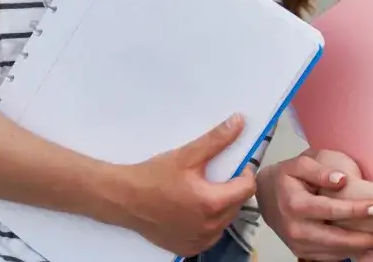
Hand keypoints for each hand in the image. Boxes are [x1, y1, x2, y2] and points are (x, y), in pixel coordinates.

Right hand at [114, 114, 258, 256]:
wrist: (124, 199)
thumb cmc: (153, 177)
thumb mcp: (187, 155)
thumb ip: (217, 140)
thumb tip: (238, 123)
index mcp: (212, 204)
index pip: (248, 188)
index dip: (245, 173)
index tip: (235, 165)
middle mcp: (208, 227)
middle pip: (238, 204)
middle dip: (232, 188)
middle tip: (216, 176)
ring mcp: (199, 241)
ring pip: (225, 220)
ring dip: (222, 205)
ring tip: (203, 191)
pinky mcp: (188, 248)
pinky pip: (211, 234)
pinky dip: (209, 222)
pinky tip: (194, 208)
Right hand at [257, 149, 372, 260]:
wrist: (266, 196)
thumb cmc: (287, 177)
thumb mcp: (300, 163)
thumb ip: (320, 170)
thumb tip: (342, 179)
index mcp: (295, 205)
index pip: (330, 210)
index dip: (356, 210)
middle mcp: (296, 229)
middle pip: (336, 239)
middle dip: (367, 241)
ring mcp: (299, 244)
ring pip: (335, 252)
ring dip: (364, 250)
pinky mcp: (303, 252)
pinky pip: (331, 257)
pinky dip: (352, 254)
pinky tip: (372, 248)